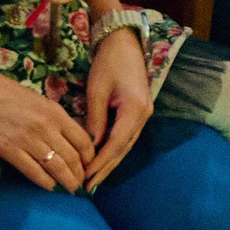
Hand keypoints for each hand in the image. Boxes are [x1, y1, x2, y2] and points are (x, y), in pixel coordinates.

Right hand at [0, 56, 93, 190]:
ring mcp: (27, 140)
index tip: (91, 165)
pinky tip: (51, 188)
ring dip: (67, 181)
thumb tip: (71, 139)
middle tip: (83, 184)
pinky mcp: (9, 150)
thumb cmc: (6, 93)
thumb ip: (55, 119)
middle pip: (72, 157)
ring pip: (56, 167)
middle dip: (80, 173)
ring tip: (72, 190)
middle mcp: (45, 127)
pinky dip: (45, 182)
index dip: (90, 157)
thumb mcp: (39, 101)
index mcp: (55, 112)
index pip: (83, 140)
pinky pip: (33, 171)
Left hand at [79, 30, 154, 189]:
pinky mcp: (138, 111)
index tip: (85, 177)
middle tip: (88, 187)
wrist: (124, 42)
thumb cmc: (109, 62)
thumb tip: (89, 146)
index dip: (100, 163)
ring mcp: (143, 114)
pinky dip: (113, 149)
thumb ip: (95, 119)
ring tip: (93, 179)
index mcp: (135, 109)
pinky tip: (101, 159)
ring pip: (125, 144)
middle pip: (123, 148)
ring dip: (110, 162)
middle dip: (105, 169)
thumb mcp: (97, 90)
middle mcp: (143, 115)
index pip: (116, 144)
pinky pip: (125, 136)